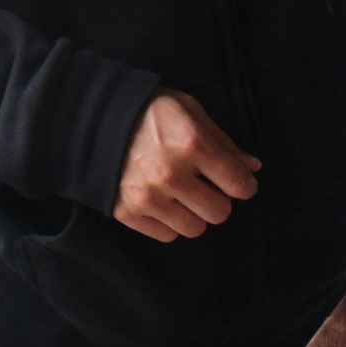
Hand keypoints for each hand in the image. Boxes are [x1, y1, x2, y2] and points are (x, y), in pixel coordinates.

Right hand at [113, 89, 259, 241]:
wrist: (92, 119)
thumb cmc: (148, 111)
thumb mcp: (189, 111)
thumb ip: (223, 142)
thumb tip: (252, 168)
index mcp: (191, 143)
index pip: (240, 185)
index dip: (242, 183)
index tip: (233, 179)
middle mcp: (170, 174)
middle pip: (220, 212)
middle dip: (217, 199)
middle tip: (203, 184)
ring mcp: (147, 196)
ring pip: (195, 229)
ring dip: (192, 213)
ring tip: (180, 193)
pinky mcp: (127, 212)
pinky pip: (166, 235)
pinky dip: (167, 221)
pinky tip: (160, 199)